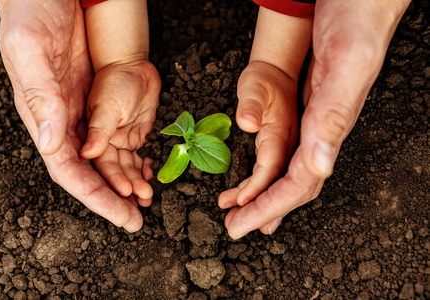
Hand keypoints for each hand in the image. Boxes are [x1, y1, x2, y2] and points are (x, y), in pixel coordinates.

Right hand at [0, 0, 146, 231]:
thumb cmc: (31, 17)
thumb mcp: (32, 52)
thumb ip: (42, 99)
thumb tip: (53, 144)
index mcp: (44, 117)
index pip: (69, 170)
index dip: (94, 197)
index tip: (120, 216)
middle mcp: (61, 121)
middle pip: (87, 172)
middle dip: (111, 199)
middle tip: (135, 221)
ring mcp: (78, 112)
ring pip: (101, 159)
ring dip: (121, 181)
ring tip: (143, 200)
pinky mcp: (92, 100)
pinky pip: (111, 136)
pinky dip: (126, 154)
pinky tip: (141, 165)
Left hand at [219, 0, 410, 238]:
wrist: (363, 0)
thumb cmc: (358, 25)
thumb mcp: (345, 66)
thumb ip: (331, 117)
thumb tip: (318, 168)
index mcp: (329, 126)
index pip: (297, 182)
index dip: (268, 207)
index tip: (240, 225)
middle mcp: (325, 130)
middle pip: (295, 186)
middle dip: (264, 211)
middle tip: (234, 227)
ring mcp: (320, 121)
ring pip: (294, 174)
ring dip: (268, 196)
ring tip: (243, 212)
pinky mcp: (314, 109)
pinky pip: (293, 152)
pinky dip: (274, 171)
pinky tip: (265, 176)